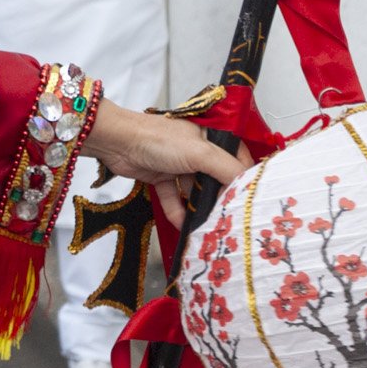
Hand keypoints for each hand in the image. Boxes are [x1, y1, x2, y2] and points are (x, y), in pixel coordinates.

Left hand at [84, 100, 250, 228]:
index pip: (237, 162)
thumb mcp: (200, 153)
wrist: (117, 141)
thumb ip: (227, 169)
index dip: (243, 182)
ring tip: (207, 228)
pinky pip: (174, 198)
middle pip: (216, 181)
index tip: (249, 204)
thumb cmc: (159, 139)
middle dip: (220, 200)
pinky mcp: (161, 177)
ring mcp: (179, 165)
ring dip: (198, 210)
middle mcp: (197, 152)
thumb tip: (248, 186)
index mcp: (211, 139)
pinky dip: (177, 211)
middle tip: (228, 221)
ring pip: (194, 192)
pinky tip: (182, 226)